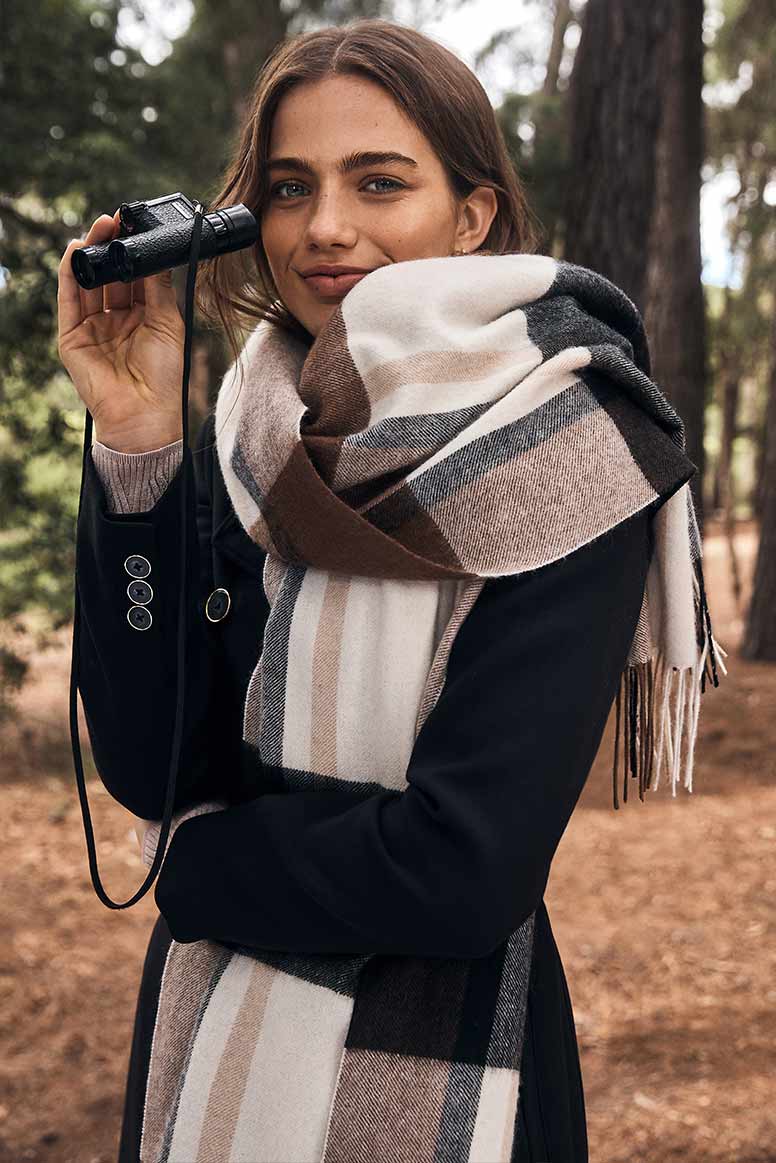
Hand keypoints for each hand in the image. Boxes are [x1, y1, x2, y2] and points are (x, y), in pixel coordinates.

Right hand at [57, 211, 184, 451]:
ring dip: (92, 253)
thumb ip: (158, 287)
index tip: (137, 228)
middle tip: (117, 221)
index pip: (134, 278)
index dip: (134, 253)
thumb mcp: (167, 323)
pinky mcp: (72, 337)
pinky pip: (69, 299)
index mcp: (142, 318)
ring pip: (89, 283)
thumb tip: (156, 252)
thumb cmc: (163, 376)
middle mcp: (115, 321)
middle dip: (112, 248)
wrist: (145, 412)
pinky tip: (76, 251)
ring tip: (100, 227)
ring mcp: (92, 328)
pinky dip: (71, 274)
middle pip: (110, 276)